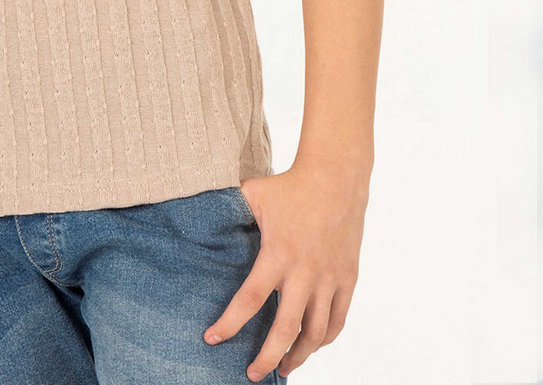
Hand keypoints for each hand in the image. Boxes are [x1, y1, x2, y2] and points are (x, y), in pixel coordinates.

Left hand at [203, 164, 366, 378]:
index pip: (250, 298)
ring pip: (316, 333)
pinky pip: (338, 320)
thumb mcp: (253, 193)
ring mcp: (330, 278)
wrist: (336, 178)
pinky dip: (324, 340)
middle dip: (267, 357)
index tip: (212, 339)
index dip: (230, 323)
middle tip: (252, 374)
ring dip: (298, 356)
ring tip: (284, 369)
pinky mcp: (348, 279)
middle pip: (286, 329)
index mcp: (278, 253)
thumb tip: (195, 214)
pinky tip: (311, 346)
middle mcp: (305, 272)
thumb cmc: (289, 186)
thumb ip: (228, 209)